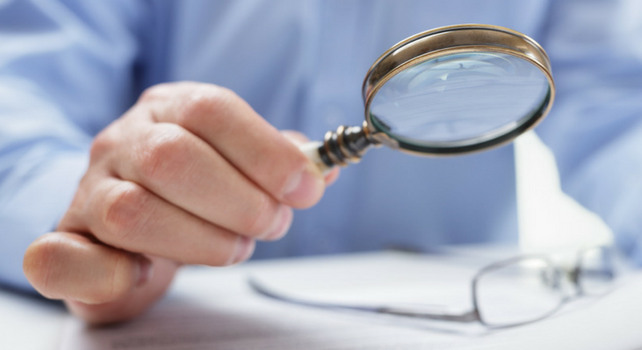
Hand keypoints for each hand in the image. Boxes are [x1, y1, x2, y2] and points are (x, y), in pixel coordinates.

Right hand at [22, 82, 337, 323]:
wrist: (129, 228)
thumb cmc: (196, 192)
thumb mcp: (241, 164)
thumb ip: (281, 164)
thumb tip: (323, 169)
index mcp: (169, 109)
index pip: (211, 109)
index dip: (265, 151)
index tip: (305, 189)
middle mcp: (121, 143)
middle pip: (172, 158)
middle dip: (240, 201)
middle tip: (272, 224)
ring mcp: (87, 193)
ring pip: (131, 212)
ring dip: (200, 240)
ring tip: (234, 248)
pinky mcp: (65, 245)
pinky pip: (63, 258)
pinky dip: (112, 275)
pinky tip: (148, 273)